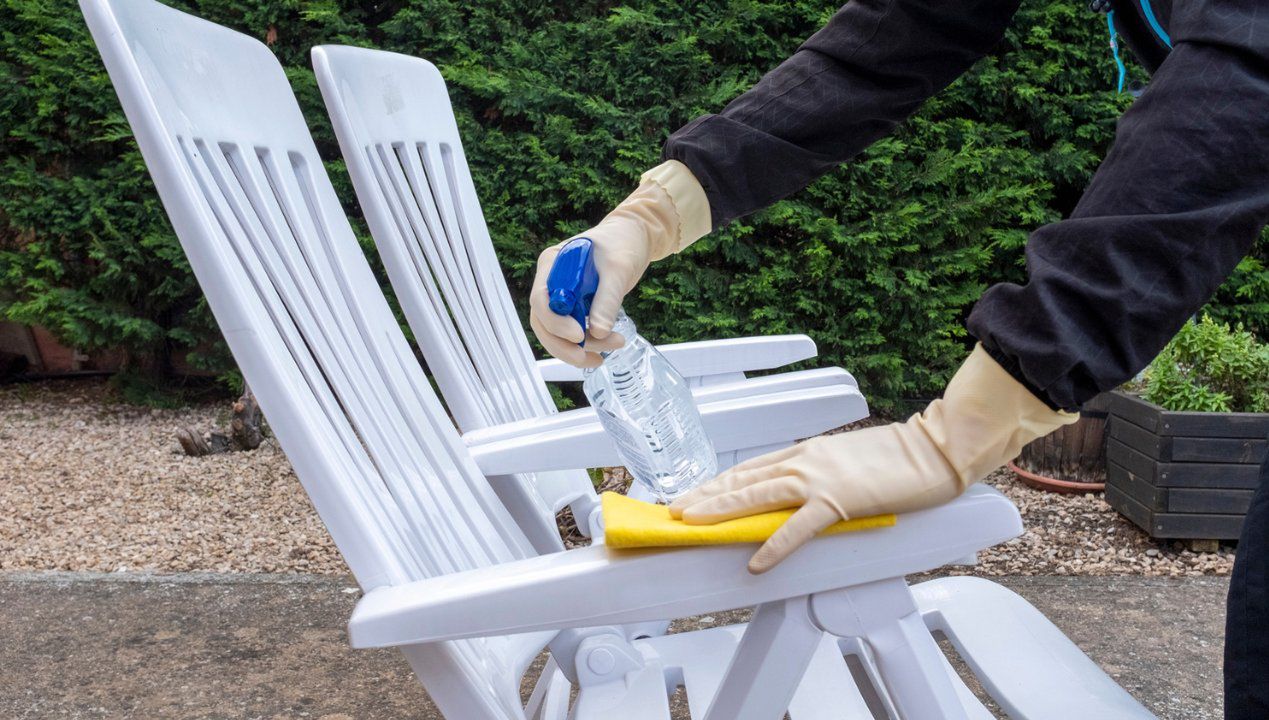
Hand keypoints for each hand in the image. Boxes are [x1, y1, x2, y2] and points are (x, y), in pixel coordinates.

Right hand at [527, 205, 656, 366]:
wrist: (634, 237)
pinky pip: (571, 332)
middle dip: (563, 345)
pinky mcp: (575, 306)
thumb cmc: (623, 243)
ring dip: (580, 347)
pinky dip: (586, 344)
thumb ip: (607, 300)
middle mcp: (551, 281)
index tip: (579, 335)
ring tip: (614, 345)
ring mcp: (562, 295)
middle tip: (588, 358)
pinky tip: (605, 349)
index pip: (541, 299)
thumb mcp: (618, 269)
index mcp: (552, 264)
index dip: (555, 322)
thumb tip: (599, 332)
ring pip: (556, 332)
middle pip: (543, 322)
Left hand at [670, 344, 1077, 573]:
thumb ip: (818, 477)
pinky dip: (775, 544)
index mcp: (806, 452)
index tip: (693, 492)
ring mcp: (818, 479)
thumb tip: (794, 497)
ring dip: (721, 509)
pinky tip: (755, 562)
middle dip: (706, 494)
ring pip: (758, 494)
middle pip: (743, 478)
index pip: (750, 468)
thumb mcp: (845, 462)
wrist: (932, 450)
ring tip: (692, 522)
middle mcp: (803, 460)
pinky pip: (799, 527)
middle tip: (674, 508)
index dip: (719, 482)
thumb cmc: (896, 458)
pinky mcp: (838, 500)